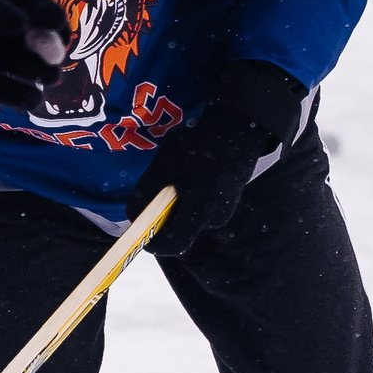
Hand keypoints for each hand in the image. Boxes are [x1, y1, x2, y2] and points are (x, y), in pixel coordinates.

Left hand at [0, 0, 68, 111]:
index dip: (54, 19)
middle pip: (39, 41)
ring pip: (30, 68)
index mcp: (0, 2)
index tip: (62, 31)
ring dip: (43, 75)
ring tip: (45, 78)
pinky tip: (30, 97)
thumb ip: (0, 9)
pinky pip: (12, 92)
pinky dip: (25, 97)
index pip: (38, 6)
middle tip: (52, 59)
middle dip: (51, 51)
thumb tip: (27, 26)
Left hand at [124, 106, 275, 257]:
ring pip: (189, 222)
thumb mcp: (164, 165)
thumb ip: (146, 194)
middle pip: (179, 234)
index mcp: (201, 209)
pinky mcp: (227, 206)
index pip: (172, 244)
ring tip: (177, 177)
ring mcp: (224, 213)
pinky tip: (191, 178)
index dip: (152, 242)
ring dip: (175, 207)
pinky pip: (200, 213)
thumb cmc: (199, 143)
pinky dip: (189, 201)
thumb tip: (133, 218)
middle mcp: (215, 218)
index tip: (140, 228)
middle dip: (162, 219)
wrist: (239, 128)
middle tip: (156, 192)